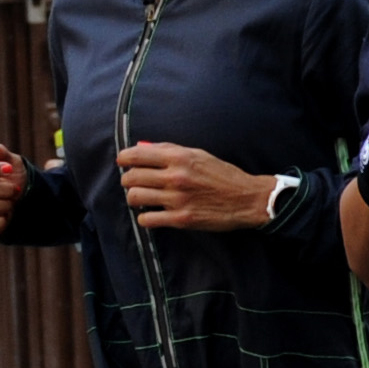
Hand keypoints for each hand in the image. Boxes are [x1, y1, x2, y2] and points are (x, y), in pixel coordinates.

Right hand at [0, 141, 28, 240]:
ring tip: (9, 203)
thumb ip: (0, 153)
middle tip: (15, 190)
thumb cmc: (11, 180)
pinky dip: (0, 222)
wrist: (18, 203)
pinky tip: (5, 217)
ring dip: (4, 205)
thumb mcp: (11, 163)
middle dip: (5, 190)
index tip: (8, 169)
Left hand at [119, 142, 273, 231]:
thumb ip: (170, 150)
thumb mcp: (198, 154)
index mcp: (179, 157)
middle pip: (131, 177)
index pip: (137, 155)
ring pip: (134, 197)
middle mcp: (175, 177)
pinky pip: (147, 219)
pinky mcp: (180, 219)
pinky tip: (152, 213)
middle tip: (133, 182)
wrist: (246, 199)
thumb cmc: (222, 175)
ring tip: (141, 198)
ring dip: (133, 198)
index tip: (122, 162)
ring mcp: (176, 199)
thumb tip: (143, 148)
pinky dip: (145, 216)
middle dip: (128, 179)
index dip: (123, 158)